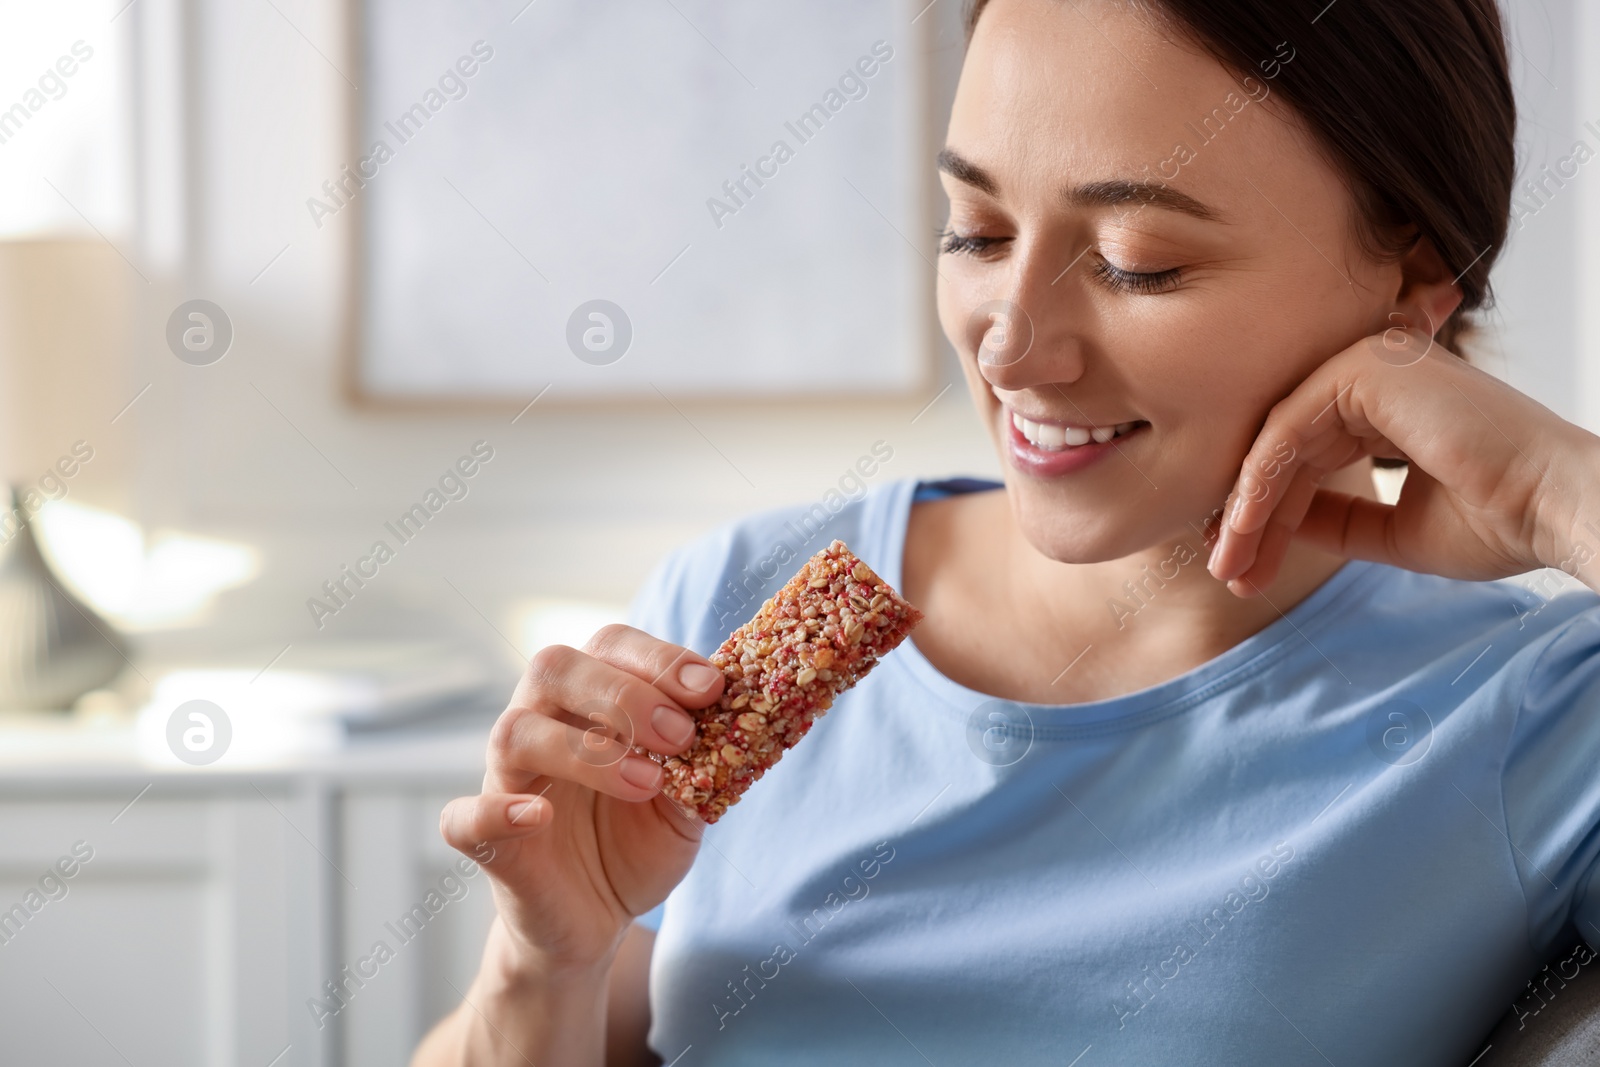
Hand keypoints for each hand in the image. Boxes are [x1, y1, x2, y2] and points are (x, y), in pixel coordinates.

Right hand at [439, 626, 723, 974]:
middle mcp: (540, 723)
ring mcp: (508, 780)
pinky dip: (496, 813)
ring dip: (584, 751)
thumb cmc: (636, 842)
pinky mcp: (488, 842)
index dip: (658, 658)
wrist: (596, 922)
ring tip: (648, 784)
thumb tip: (745, 714)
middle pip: (554, 668)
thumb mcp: (687, 801)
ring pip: (514, 732)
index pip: (610, 645)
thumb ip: (706, 760)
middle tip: (680, 735)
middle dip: (624, 694)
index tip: (711, 688)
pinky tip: (538, 816)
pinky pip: (463, 818)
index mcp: (588, 699)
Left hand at [1207, 328, 1599, 595]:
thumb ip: (1335, 520)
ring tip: (1226, 564)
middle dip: (1248, 516)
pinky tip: (1242, 529)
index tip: (1241, 566)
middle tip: (1223, 569)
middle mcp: (1374, 376)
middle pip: (1283, 449)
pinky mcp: (1365, 369)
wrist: (1554, 511)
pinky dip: (1259, 483)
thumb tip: (1273, 524)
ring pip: (1276, 441)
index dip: (1268, 516)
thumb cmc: (1499, 521)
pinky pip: (1287, 429)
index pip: (1305, 458)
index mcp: (1387, 405)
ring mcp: (1369, 365)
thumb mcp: (1392, 530)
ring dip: (1245, 507)